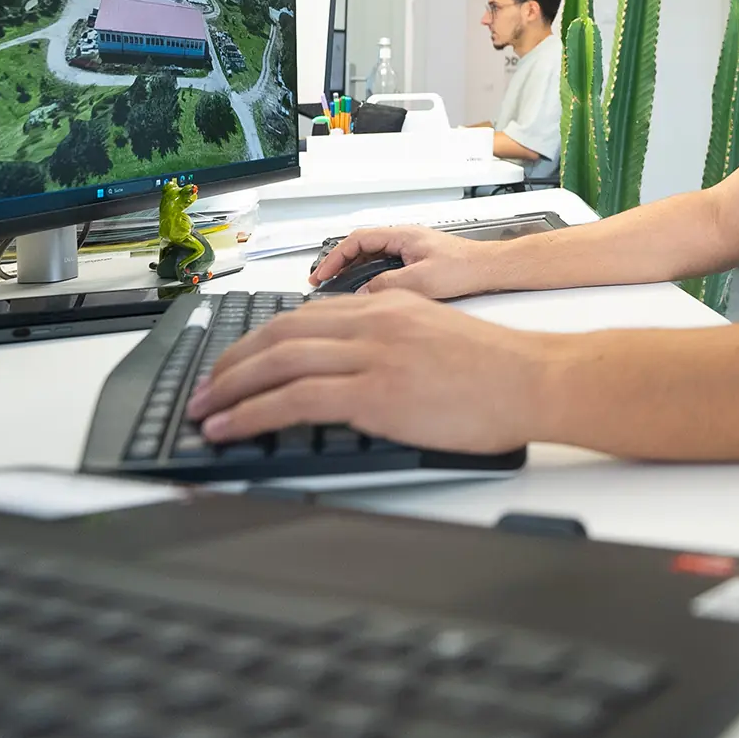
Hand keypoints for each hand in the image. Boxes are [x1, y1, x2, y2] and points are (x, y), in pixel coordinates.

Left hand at [186, 291, 544, 453]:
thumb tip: (357, 370)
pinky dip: (252, 414)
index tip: (234, 363)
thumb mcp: (436, 336)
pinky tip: (231, 429)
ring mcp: (372, 356)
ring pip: (277, 363)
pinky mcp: (375, 393)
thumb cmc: (498, 371)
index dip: (257, 341)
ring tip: (204, 412)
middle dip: (230, 364)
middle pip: (278, 334)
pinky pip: (295, 400)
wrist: (534, 380)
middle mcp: (372, 323)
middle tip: (205, 389)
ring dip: (229, 390)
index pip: (301, 317)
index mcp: (386, 308)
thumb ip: (393, 342)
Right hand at [308, 225, 490, 297]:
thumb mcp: (422, 280)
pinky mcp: (416, 262)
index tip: (321, 274)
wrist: (490, 269)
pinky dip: (369, 277)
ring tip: (339, 289)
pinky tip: (366, 293)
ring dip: (353, 271)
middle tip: (322, 281)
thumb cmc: (466, 267)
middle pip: (361, 247)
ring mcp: (409, 250)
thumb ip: (388, 286)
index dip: (334, 257)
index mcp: (402, 235)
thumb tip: (363, 293)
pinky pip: (384, 266)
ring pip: (372, 257)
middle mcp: (404, 239)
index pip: (357, 240)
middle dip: (339, 263)